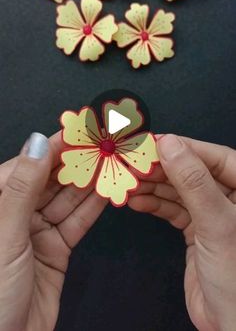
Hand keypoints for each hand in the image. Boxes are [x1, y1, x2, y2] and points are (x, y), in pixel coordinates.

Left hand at [0, 132, 106, 330]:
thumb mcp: (6, 233)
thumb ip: (24, 187)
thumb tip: (37, 144)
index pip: (30, 165)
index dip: (55, 146)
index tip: (80, 130)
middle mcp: (15, 214)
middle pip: (51, 180)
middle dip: (78, 163)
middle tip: (104, 146)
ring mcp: (36, 232)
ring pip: (67, 199)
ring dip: (90, 182)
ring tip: (112, 163)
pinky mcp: (55, 250)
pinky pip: (76, 221)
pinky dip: (93, 206)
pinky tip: (107, 190)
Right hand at [128, 134, 235, 330]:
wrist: (229, 326)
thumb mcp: (217, 223)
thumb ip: (193, 182)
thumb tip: (171, 145)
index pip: (215, 157)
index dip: (185, 147)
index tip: (156, 142)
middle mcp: (230, 199)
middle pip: (193, 172)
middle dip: (163, 168)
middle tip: (135, 163)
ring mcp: (212, 215)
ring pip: (180, 190)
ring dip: (154, 186)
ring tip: (130, 182)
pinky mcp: (196, 232)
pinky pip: (173, 210)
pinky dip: (154, 204)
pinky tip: (137, 201)